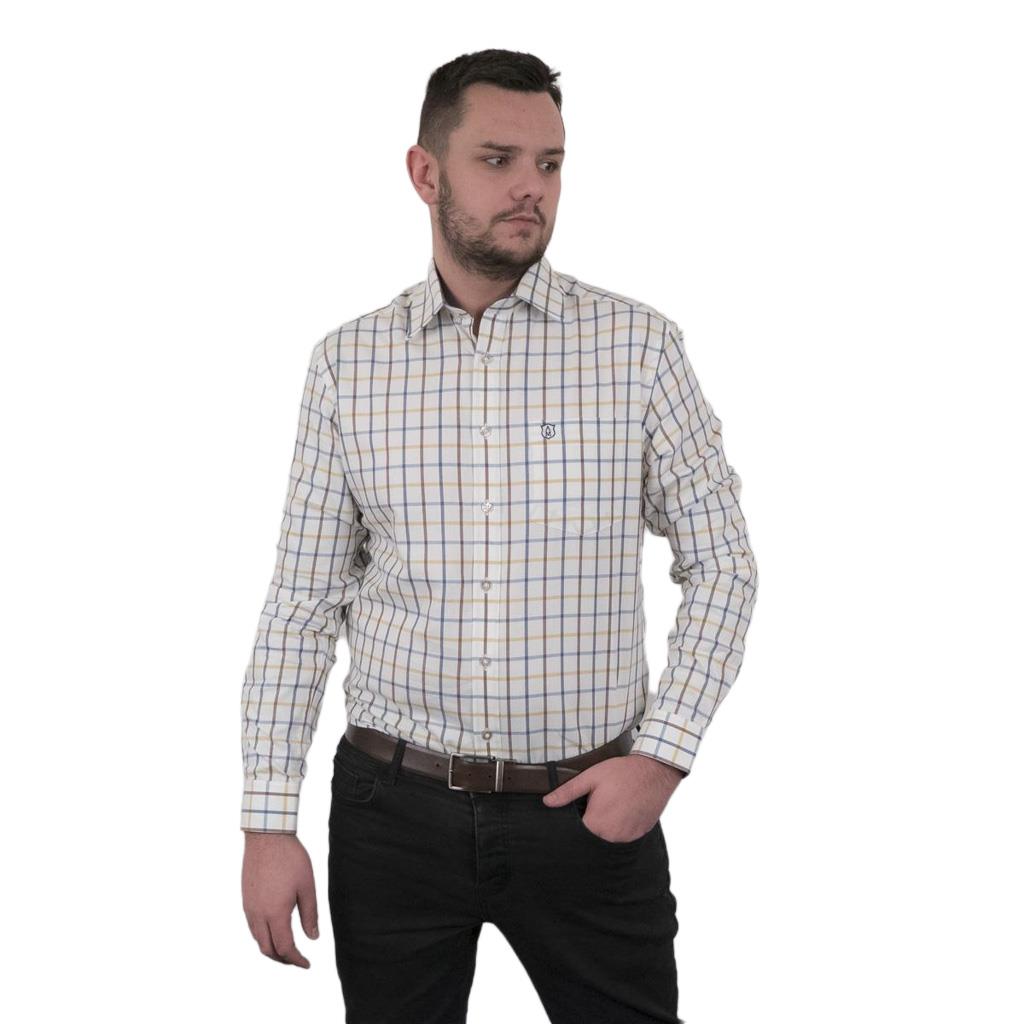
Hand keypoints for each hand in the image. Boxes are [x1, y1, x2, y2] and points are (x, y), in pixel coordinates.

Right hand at [241, 832, 318, 967]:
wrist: (267, 836)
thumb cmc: (290, 858)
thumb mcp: (307, 886)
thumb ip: (310, 914)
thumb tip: (313, 937)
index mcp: (275, 914)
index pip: (285, 948)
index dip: (296, 960)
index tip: (307, 964)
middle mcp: (258, 915)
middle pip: (267, 949)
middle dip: (282, 959)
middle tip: (297, 960)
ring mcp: (249, 907)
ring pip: (257, 939)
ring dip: (271, 948)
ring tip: (287, 948)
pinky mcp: (245, 899)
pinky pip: (252, 926)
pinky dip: (263, 935)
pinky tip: (274, 929)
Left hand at [541, 753, 682, 841]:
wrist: (654, 771)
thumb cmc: (622, 772)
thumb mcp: (591, 777)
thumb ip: (568, 792)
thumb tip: (547, 802)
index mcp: (597, 823)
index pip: (577, 835)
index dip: (573, 826)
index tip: (577, 814)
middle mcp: (612, 836)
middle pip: (593, 838)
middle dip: (590, 826)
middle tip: (594, 807)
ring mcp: (628, 836)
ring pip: (608, 839)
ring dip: (605, 829)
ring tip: (609, 808)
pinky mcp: (640, 834)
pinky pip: (624, 837)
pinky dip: (620, 828)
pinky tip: (621, 812)